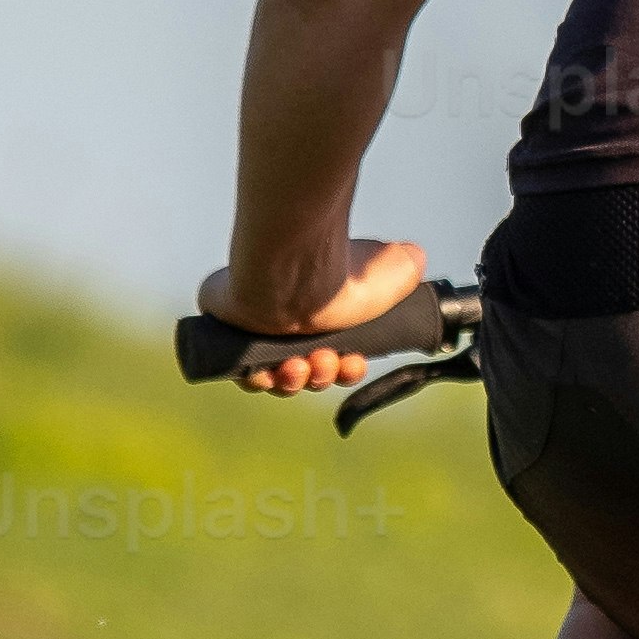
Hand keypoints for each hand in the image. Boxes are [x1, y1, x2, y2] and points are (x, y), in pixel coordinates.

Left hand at [192, 236, 430, 393]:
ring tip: (300, 366)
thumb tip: (414, 258)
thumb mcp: (390, 271)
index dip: (345, 370)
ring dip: (293, 380)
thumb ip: (404, 268)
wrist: (294, 269)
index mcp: (321, 315)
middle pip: (303, 372)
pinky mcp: (224, 331)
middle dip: (320, 376)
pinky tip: (273, 369)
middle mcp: (288, 322)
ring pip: (272, 376)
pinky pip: (238, 370)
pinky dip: (257, 377)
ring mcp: (254, 328)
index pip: (332, 356)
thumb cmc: (340, 271)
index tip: (354, 363)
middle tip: (325, 362)